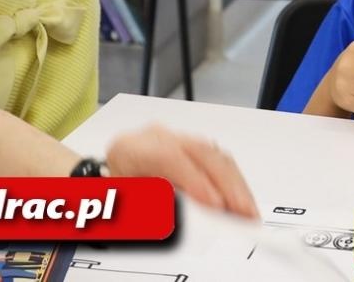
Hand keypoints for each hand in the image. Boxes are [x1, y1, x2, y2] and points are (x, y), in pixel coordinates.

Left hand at [104, 125, 258, 217]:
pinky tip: (242, 200)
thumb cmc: (111, 197)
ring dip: (235, 184)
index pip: (169, 156)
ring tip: (248, 211)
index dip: (195, 179)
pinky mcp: (190, 148)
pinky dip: (232, 182)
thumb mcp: (125, 206)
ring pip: (214, 153)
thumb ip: (154, 208)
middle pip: (200, 151)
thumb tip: (191, 217)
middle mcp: (156, 137)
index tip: (214, 204)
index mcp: (131, 148)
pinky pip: (217, 160)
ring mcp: (175, 138)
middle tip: (242, 212)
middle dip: (226, 184)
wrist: (105, 183)